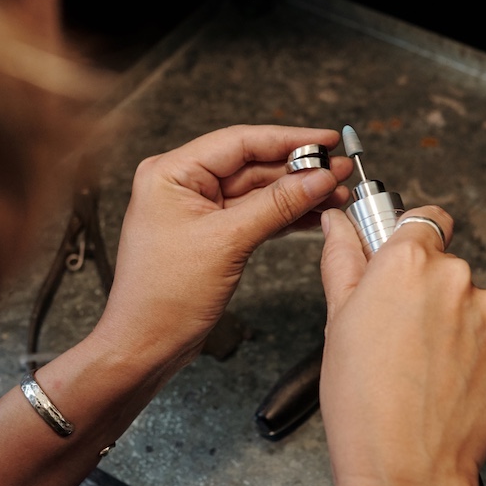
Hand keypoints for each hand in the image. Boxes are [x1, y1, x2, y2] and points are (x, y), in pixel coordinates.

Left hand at [95, 124, 351, 372]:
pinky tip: (314, 214)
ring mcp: (197, 209)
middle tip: (340, 170)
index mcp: (171, 172)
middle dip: (299, 169)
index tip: (327, 140)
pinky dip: (284, 214)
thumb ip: (277, 205)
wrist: (145, 346)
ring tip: (336, 194)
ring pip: (257, 190)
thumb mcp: (228, 243)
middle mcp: (182, 184)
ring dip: (297, 193)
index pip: (240, 142)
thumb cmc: (163, 298)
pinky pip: (254, 213)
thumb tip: (317, 178)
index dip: (288, 139)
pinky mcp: (211, 233)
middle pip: (252, 164)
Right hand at [318, 205, 485, 485]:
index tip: (403, 261)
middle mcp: (456, 278)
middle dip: (427, 291)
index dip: (413, 241)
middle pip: (446, 267)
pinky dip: (476, 353)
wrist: (406, 469)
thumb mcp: (337, 322)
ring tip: (423, 367)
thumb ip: (343, 260)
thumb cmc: (363, 403)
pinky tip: (448, 381)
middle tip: (400, 334)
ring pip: (470, 304)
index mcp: (408, 262)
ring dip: (453, 324)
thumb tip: (338, 225)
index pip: (425, 219)